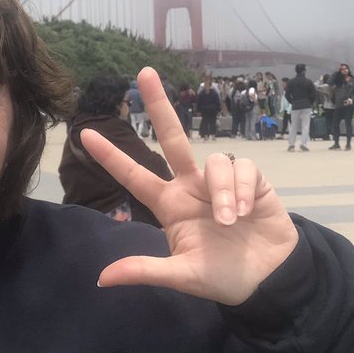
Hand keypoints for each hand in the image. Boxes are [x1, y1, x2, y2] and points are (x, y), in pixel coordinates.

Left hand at [81, 67, 298, 304]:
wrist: (269, 280)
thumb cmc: (222, 276)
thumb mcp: (182, 276)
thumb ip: (145, 270)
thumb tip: (102, 279)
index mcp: (170, 205)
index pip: (135, 175)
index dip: (111, 157)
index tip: (85, 135)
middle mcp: (191, 185)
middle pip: (172, 137)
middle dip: (160, 105)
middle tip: (144, 72)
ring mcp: (220, 181)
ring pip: (215, 162)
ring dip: (221, 191)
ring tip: (229, 221)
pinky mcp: (252, 180)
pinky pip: (242, 168)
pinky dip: (241, 189)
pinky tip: (245, 211)